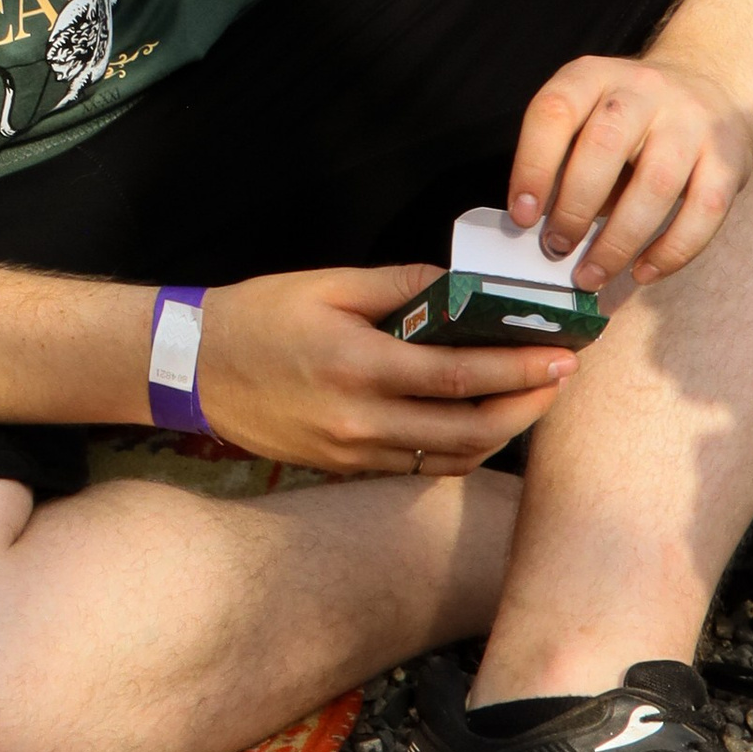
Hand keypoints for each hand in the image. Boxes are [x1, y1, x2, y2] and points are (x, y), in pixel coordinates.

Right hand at [196, 265, 577, 478]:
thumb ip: (400, 283)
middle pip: (468, 430)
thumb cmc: (257, 316)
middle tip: (560, 381)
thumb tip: (461, 283)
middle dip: (525, 406)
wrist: (192, 369)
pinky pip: (418, 468)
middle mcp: (360, 419)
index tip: (560, 355)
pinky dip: (459, 451)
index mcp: (358, 365)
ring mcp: (352, 452)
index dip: (518, 368)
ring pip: (450, 459)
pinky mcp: (344, 467)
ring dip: (499, 435)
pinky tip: (478, 426)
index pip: (459, 375)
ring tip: (527, 402)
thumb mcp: (326, 284)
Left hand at [508, 53, 752, 288]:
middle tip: (557, 247)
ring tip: (593, 272)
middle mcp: (644, 90)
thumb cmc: (631, 118)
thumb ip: (566, 162)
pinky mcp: (729, 157)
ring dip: (619, 240)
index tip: (523, 215)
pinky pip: (704, 211)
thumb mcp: (589, 117)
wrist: (710, 84)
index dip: (533, 166)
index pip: (555, 111)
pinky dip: (671, 250)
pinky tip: (643, 271)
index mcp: (594, 76)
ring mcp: (692, 121)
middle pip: (605, 146)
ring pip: (656, 184)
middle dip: (575, 207)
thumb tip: (544, 229)